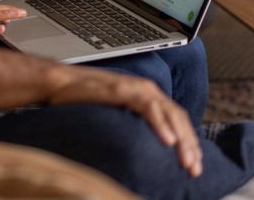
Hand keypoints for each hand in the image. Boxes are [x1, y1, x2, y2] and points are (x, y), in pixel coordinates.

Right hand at [49, 65, 202, 177]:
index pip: (177, 119)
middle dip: (190, 145)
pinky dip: (161, 124)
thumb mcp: (115, 116)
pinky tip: (168, 141)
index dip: (189, 141)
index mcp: (147, 96)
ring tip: (187, 161)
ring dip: (181, 139)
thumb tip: (143, 149)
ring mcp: (136, 88)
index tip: (195, 164)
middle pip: (178, 117)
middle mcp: (146, 90)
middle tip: (195, 170)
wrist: (58, 84)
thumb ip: (132, 125)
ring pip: (169, 113)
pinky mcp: (124, 89)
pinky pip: (148, 107)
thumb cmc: (82, 101)